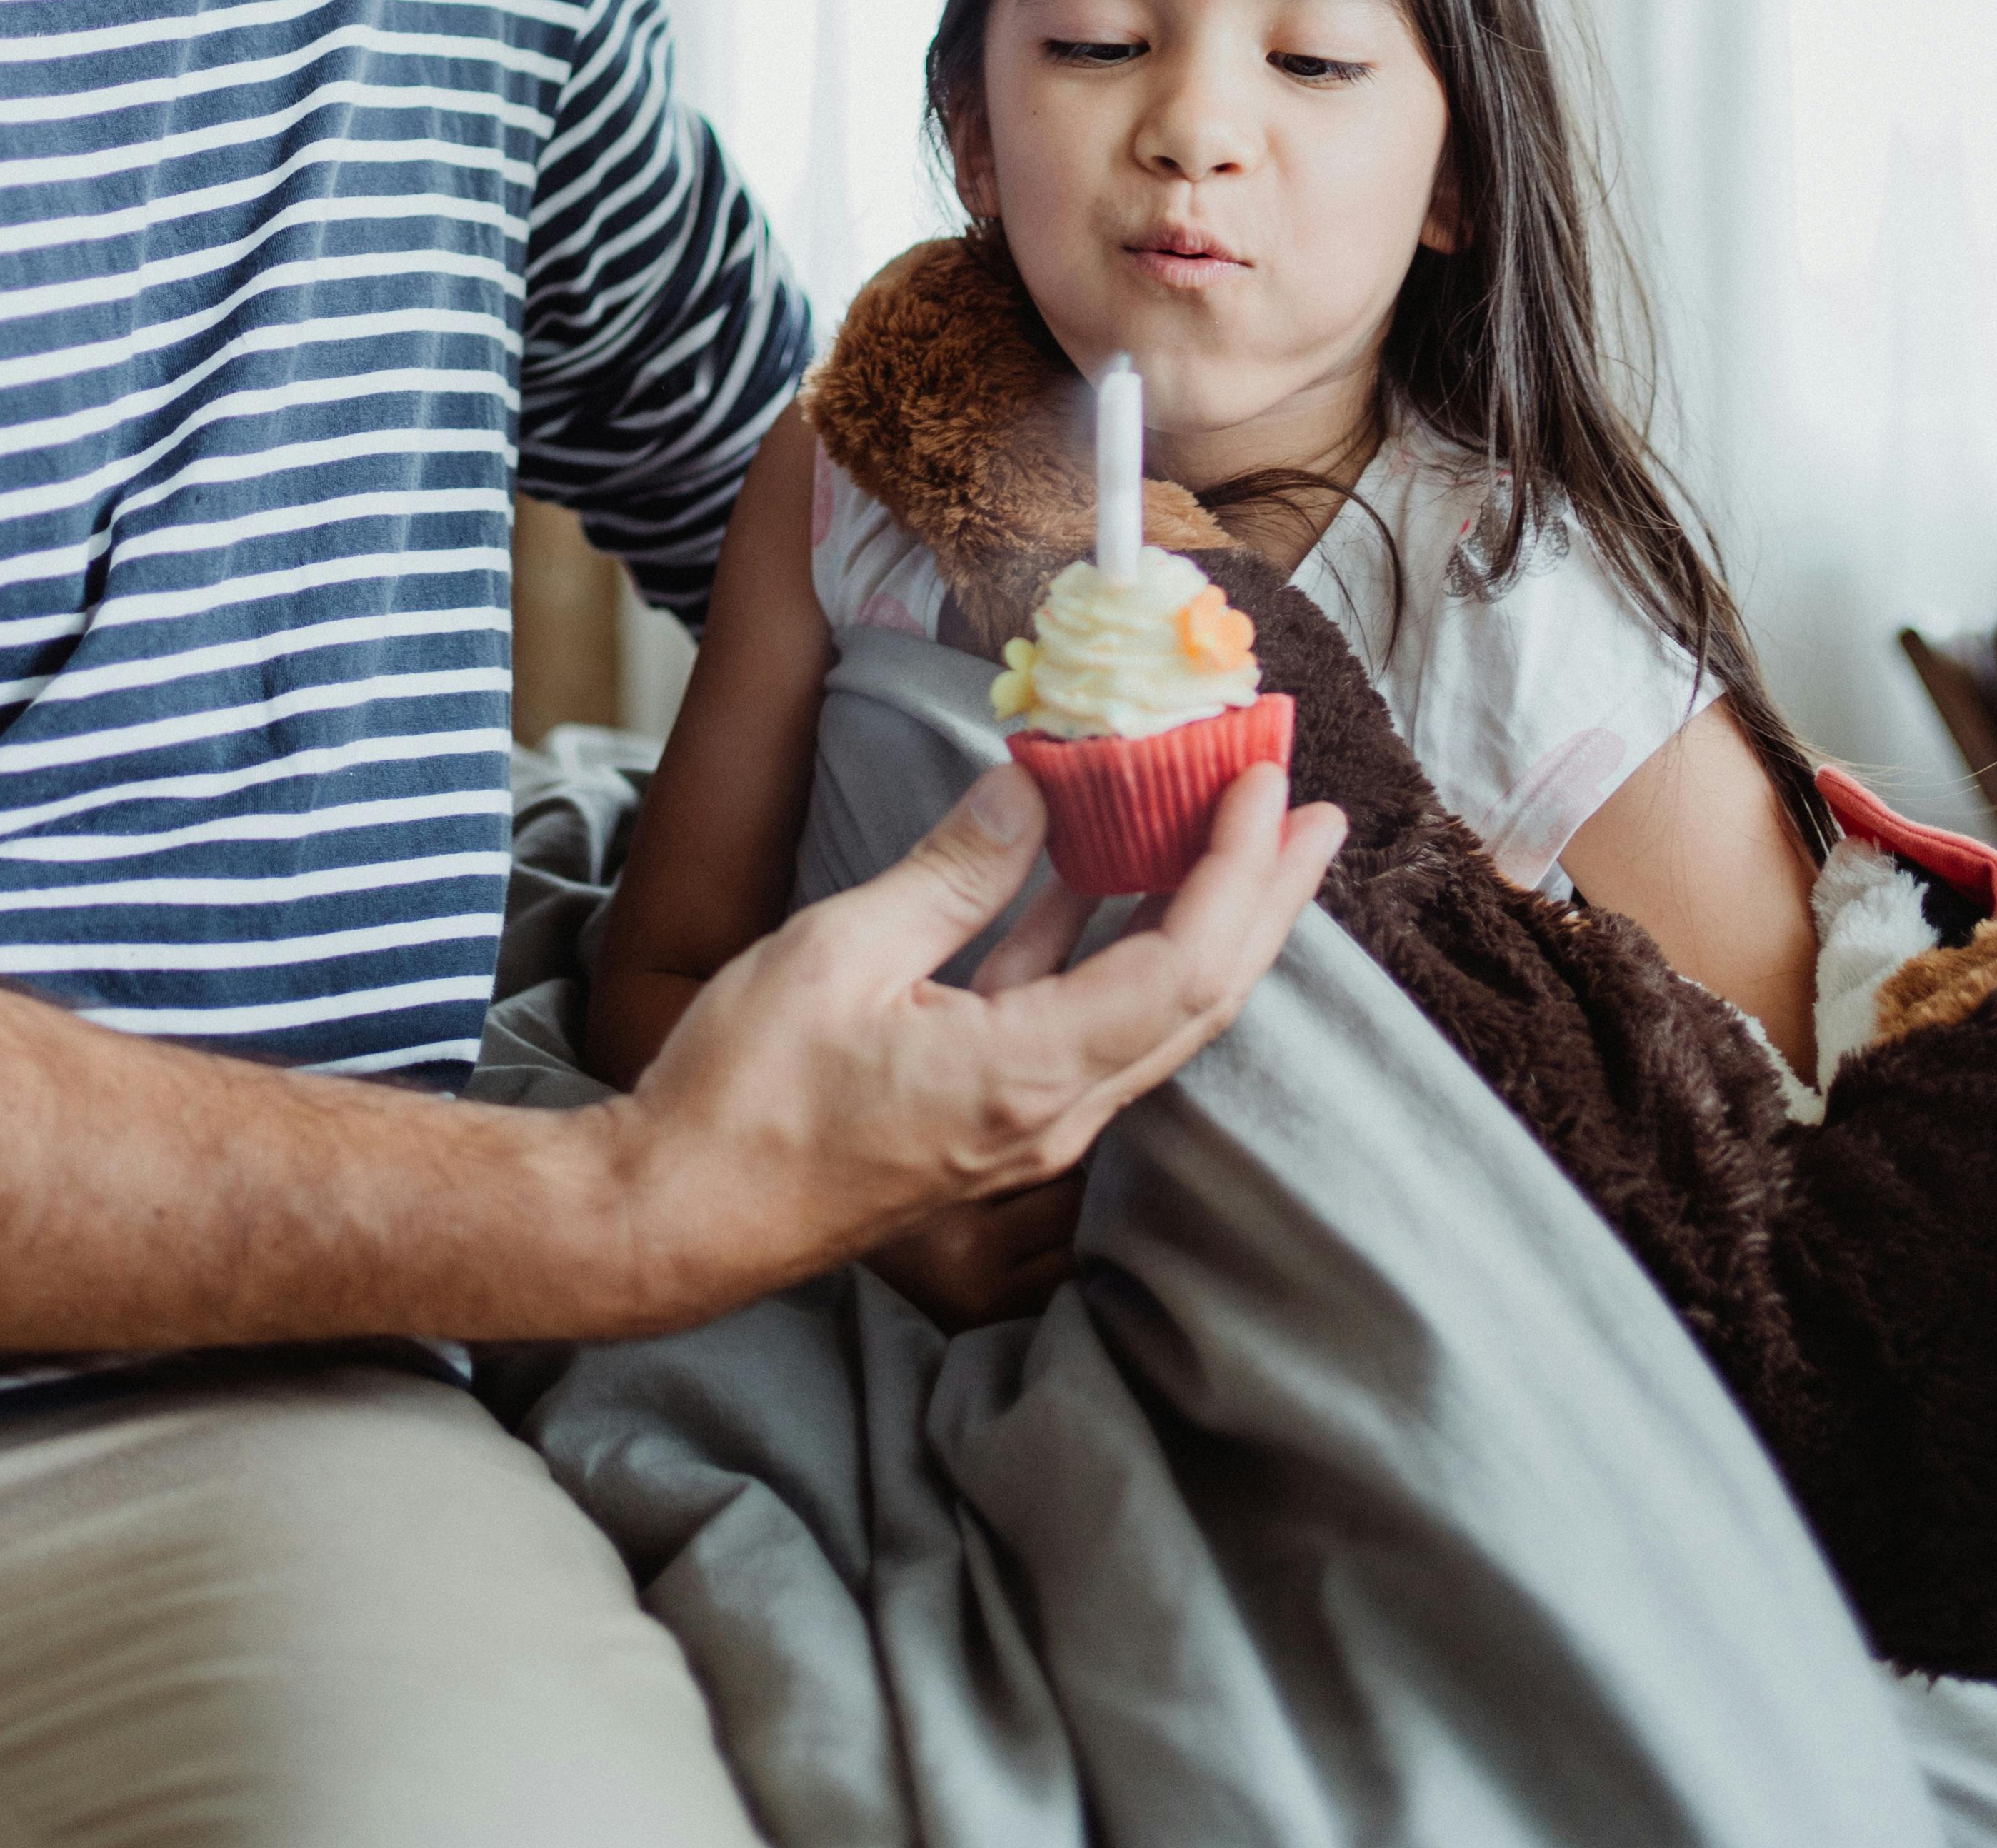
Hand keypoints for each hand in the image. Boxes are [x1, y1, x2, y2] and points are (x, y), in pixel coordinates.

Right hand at [597, 757, 1341, 1336]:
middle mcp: (1055, 1114)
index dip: (1238, 870)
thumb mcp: (845, 950)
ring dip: (1206, 919)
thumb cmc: (748, 1091)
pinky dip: (1110, 942)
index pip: (1185, 964)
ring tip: (1244, 833)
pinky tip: (1105, 877)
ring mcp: (1028, 1123)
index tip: (1265, 782)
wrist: (681, 1213)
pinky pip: (1084, 1019)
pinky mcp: (992, 1114)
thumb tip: (1033, 788)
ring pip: (1155, 1011)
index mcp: (1029, 1076)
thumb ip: (954, 870)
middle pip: (1202, 996)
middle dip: (1268, 898)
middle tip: (1315, 810)